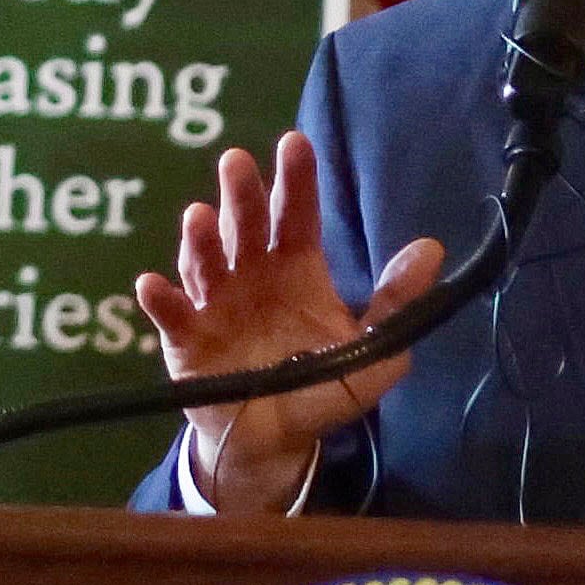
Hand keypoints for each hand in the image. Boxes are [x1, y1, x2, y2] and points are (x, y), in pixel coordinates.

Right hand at [132, 131, 444, 515]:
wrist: (274, 441)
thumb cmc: (320, 387)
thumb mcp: (371, 349)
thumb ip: (395, 301)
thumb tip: (431, 248)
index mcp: (296, 270)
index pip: (297, 216)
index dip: (297, 182)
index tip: (296, 143)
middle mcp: (252, 276)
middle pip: (245, 226)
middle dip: (241, 195)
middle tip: (237, 162)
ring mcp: (215, 304)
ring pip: (206, 262)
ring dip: (201, 240)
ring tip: (199, 218)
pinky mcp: (185, 339)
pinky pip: (171, 316)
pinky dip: (160, 300)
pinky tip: (153, 287)